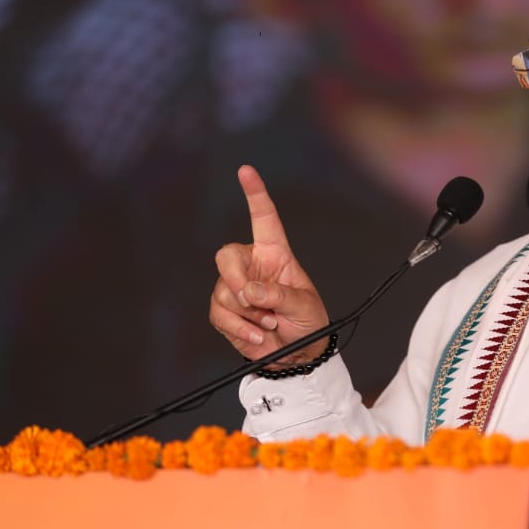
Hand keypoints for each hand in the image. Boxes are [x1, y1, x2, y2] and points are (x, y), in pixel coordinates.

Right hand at [208, 165, 329, 365]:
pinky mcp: (226, 312)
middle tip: (254, 301)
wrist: (298, 356)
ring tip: (270, 324)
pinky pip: (219, 314)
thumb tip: (249, 292)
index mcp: (276, 254)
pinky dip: (239, 328)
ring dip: (247, 313)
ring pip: (223, 291)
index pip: (264, 219)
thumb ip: (278, 296)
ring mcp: (236, 288)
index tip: (246, 171)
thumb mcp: (304, 306)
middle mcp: (252, 266)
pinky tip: (259, 335)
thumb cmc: (308, 322)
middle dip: (237, 280)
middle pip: (226, 256)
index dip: (255, 194)